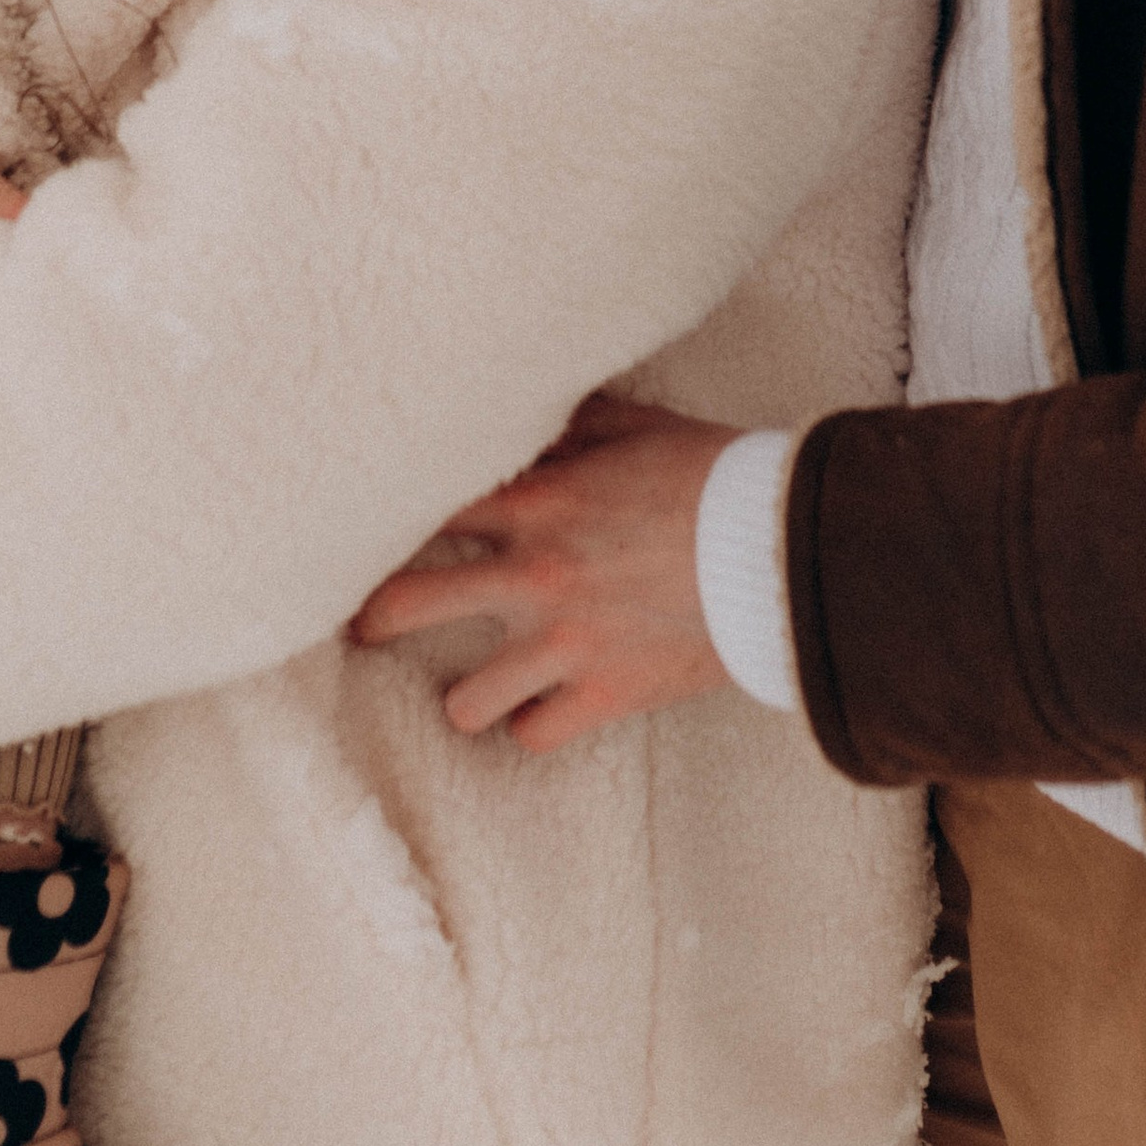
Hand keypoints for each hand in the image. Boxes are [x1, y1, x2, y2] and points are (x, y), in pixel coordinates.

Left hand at [349, 391, 736, 753]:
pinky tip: (539, 711)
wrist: (782, 548)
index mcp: (536, 504)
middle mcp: (534, 577)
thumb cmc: (713, 477)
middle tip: (363, 624)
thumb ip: (569, 427)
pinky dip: (533, 726)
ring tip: (475, 686)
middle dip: (372, 618)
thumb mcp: (636, 429)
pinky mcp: (605, 695)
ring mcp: (565, 645)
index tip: (366, 531)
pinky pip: (533, 736)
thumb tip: (526, 409)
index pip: (421, 511)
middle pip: (406, 606)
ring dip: (466, 693)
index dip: (386, 520)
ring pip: (463, 699)